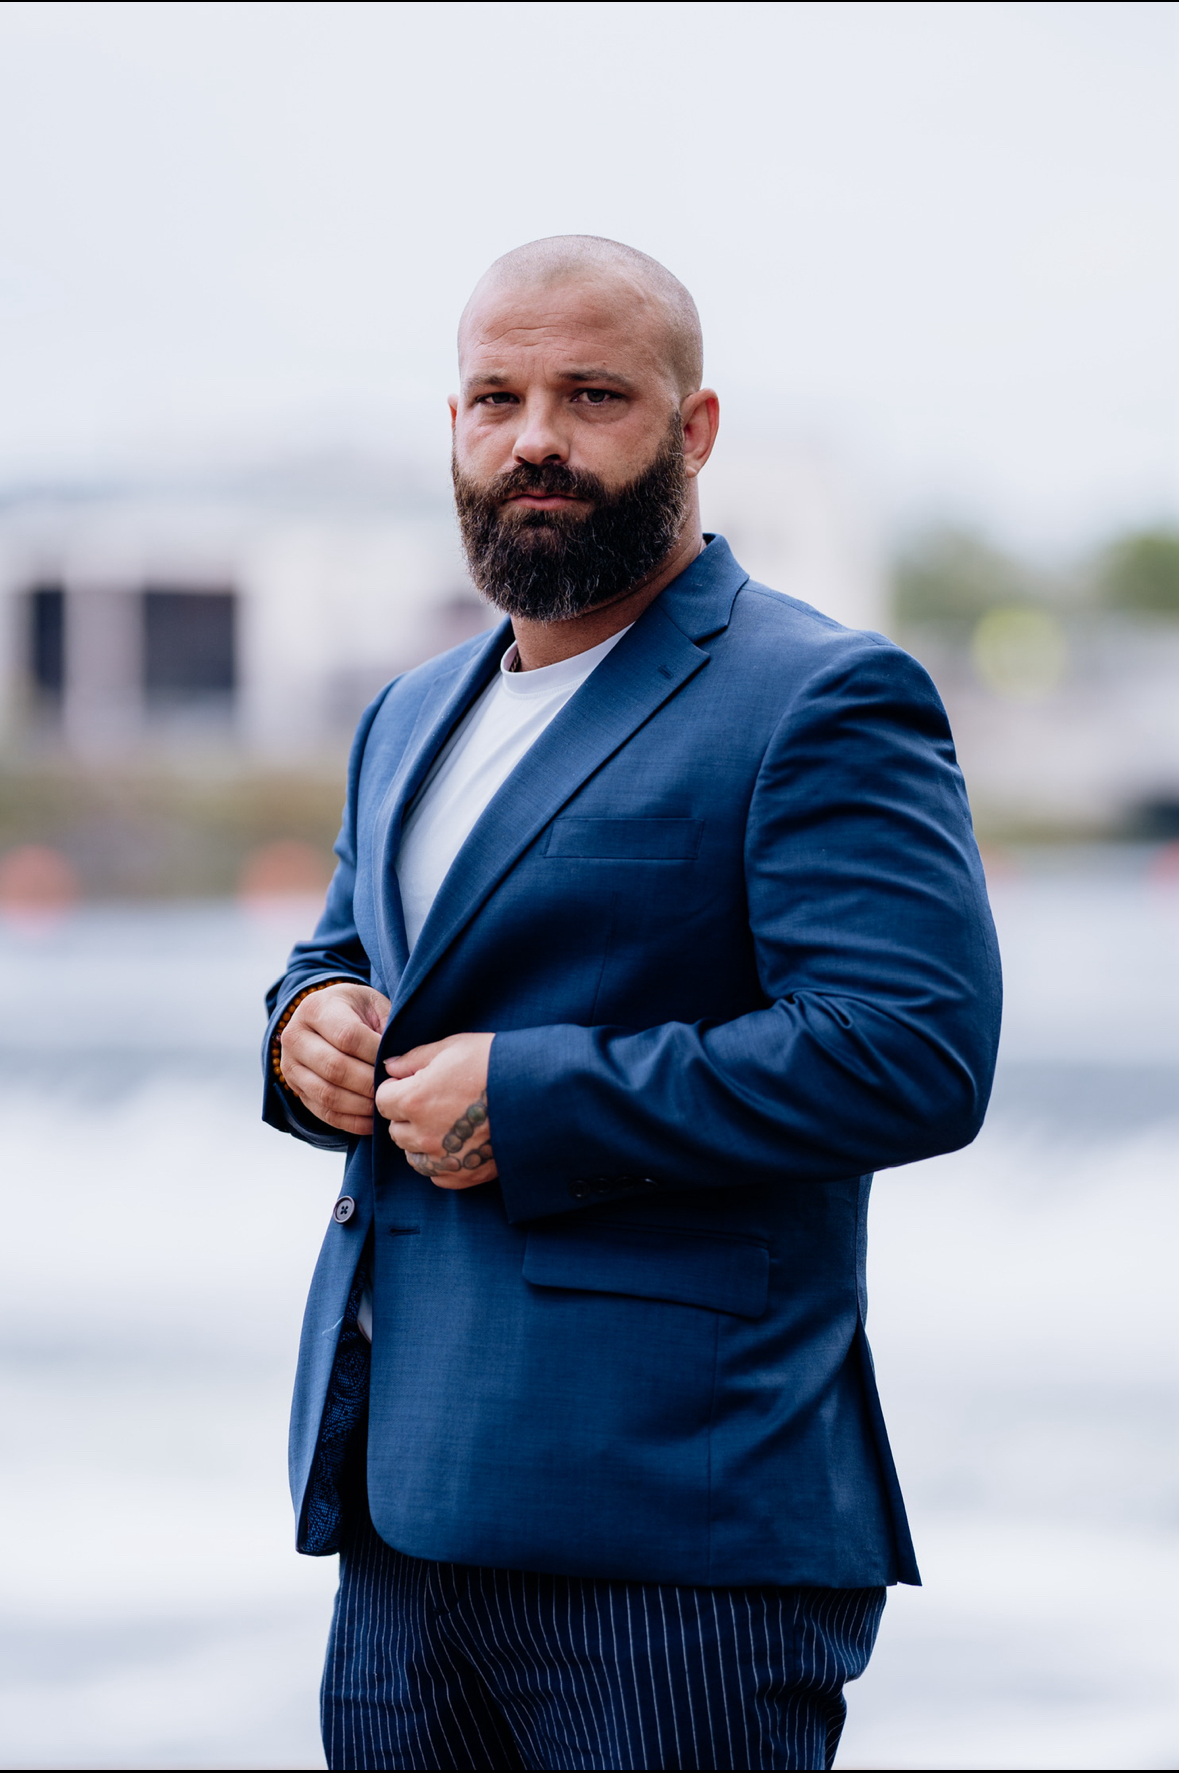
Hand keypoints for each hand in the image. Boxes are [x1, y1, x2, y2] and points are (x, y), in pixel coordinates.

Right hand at [279, 982, 390, 1135]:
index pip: (348, 1036)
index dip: (375, 1054)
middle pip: (335, 1068)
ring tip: (386, 1105)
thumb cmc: (358, 1010)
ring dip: (362, 1106)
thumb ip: (386, 1027)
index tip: (397, 1063)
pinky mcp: (297, 1090)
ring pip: (327, 1095)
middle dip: (370, 1083)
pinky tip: (374, 1121)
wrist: (327, 1016)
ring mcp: (291, 1066)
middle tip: (394, 1090)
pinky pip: (325, 1113)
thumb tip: (400, 1063)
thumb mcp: (374, 1005)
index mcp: (317, 1008)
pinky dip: (352, 1122)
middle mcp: (296, 1037)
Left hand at [376, 1032, 495, 1189]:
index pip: (382, 1101)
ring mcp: (444, 1159)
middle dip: (408, 1115)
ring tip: (447, 1122)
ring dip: (421, 1141)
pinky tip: (459, 1142)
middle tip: (435, 1100)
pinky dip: (442, 1162)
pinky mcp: (465, 1176)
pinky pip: (437, 1174)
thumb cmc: (498, 1062)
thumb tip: (389, 1066)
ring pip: (413, 1156)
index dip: (397, 1089)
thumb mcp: (453, 1047)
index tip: (414, 1083)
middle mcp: (424, 1135)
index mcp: (414, 1099)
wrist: (541, 1091)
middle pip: (396, 1130)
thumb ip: (414, 1059)